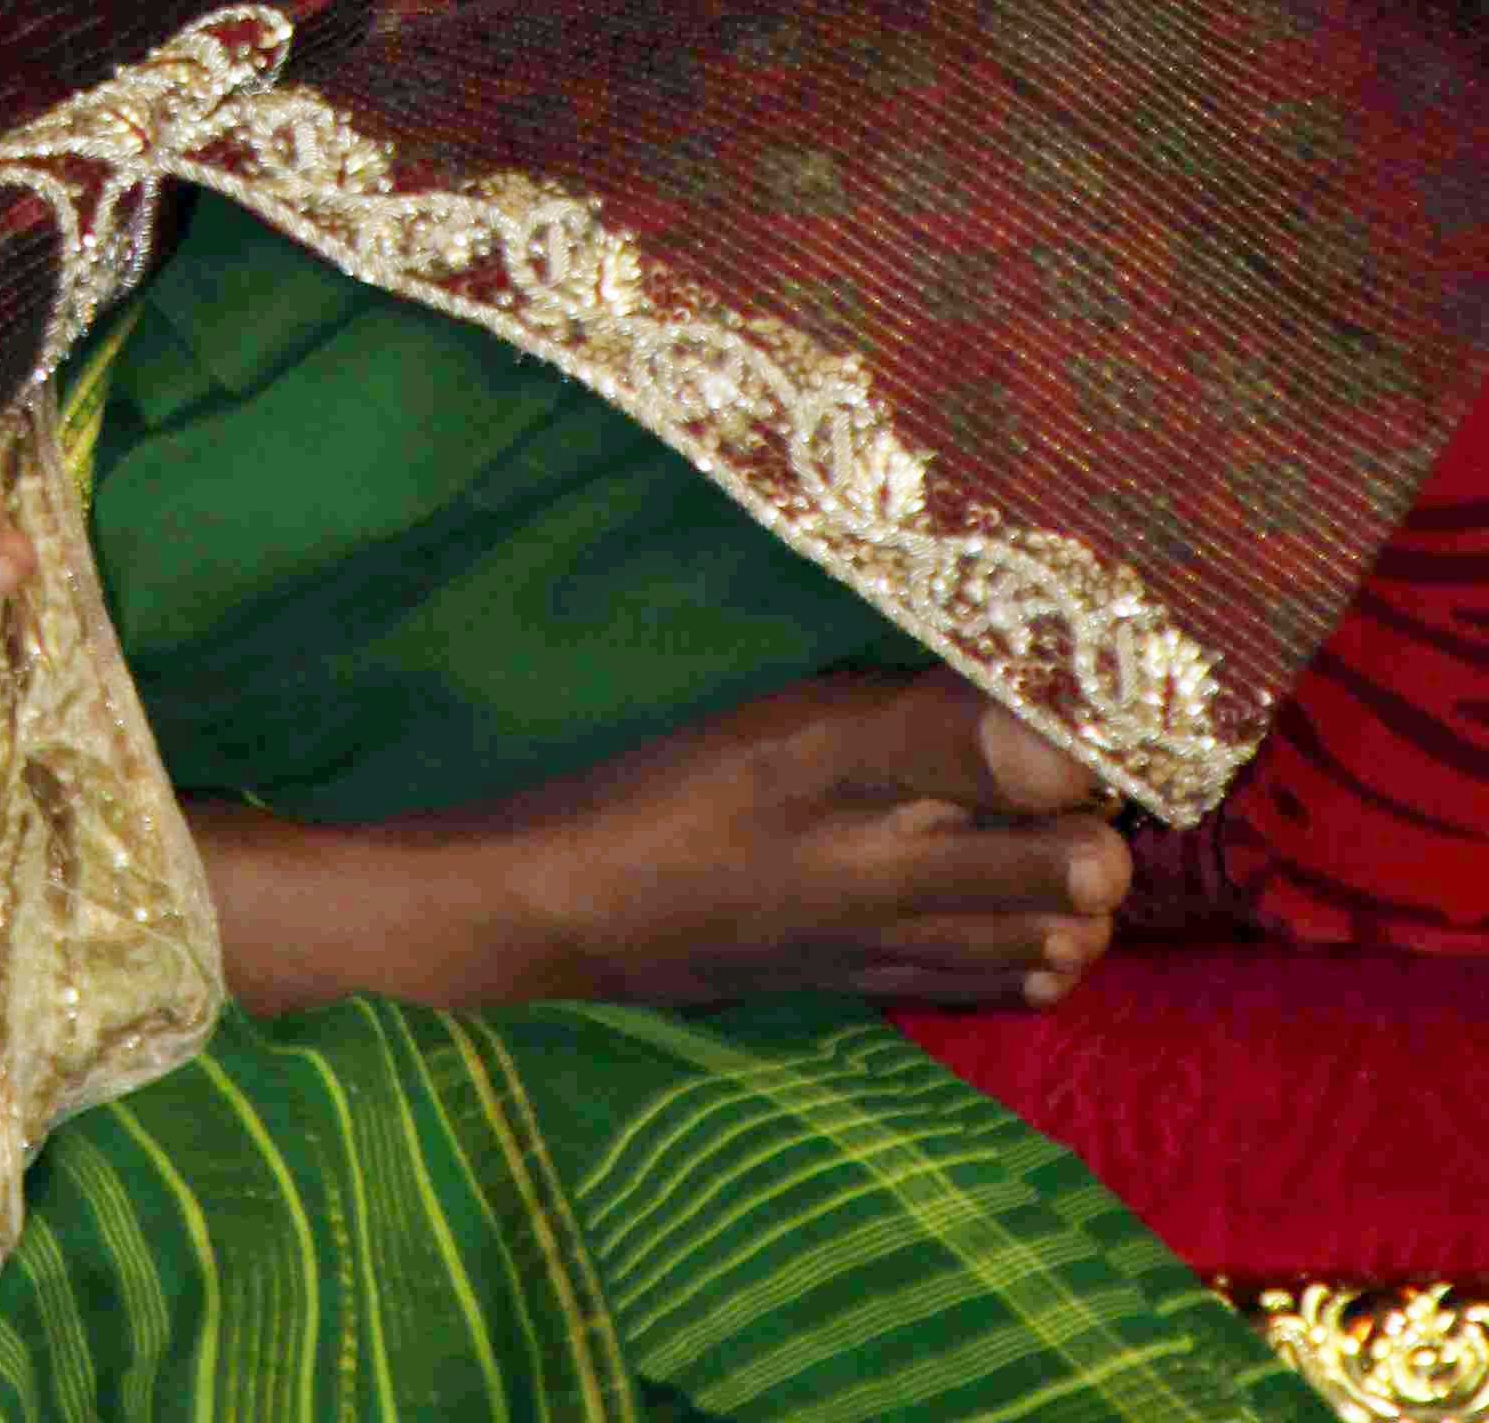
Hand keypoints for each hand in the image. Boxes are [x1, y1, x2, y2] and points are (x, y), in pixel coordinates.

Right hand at [188, 668, 1135, 1018]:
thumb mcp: (793, 714)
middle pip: (1083, 870)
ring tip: (1047, 842)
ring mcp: (900, 941)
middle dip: (1102, 824)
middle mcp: (909, 872)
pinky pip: (1004, 983)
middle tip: (1075, 777)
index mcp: (880, 775)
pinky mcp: (880, 983)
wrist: (580, 906)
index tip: (1086, 697)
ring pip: (1060, 937)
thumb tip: (1066, 737)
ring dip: (1074, 894)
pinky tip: (1013, 911)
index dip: (1093, 735)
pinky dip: (1032, 951)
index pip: (1059, 768)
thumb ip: (931, 721)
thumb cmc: (677, 782)